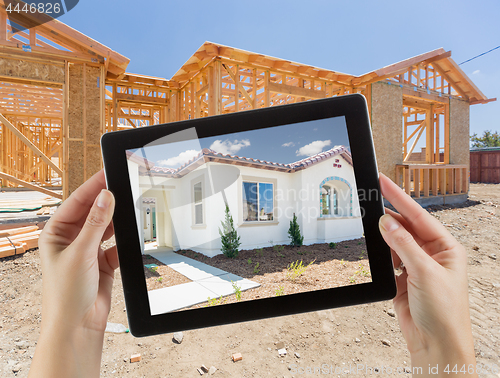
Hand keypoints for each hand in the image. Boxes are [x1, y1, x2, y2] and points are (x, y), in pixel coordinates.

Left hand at [29, 170, 116, 377]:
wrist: (78, 325)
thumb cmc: (66, 294)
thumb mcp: (81, 253)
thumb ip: (96, 224)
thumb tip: (106, 197)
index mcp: (56, 233)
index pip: (76, 202)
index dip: (92, 187)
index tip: (107, 172)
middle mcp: (71, 239)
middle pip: (92, 212)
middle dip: (107, 201)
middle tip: (123, 184)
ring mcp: (88, 250)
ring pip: (107, 227)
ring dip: (117, 220)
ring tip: (130, 207)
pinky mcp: (103, 261)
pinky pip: (117, 244)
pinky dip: (124, 242)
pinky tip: (131, 237)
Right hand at [378, 173, 475, 375]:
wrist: (436, 344)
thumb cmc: (443, 312)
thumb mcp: (425, 272)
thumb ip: (403, 245)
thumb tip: (386, 222)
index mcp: (447, 248)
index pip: (419, 216)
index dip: (400, 198)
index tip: (384, 182)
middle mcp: (433, 254)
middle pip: (407, 226)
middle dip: (390, 213)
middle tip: (372, 196)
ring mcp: (417, 266)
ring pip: (396, 241)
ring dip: (384, 233)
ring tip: (370, 220)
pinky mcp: (403, 278)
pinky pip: (389, 257)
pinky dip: (381, 250)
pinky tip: (376, 243)